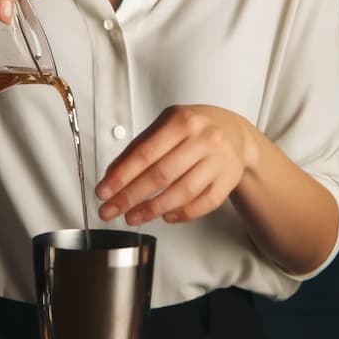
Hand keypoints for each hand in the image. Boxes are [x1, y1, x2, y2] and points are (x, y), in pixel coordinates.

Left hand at [95, 105, 258, 226]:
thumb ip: (139, 147)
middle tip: (111, 210)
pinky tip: (165, 216)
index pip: (145, 153)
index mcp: (182, 121)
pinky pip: (203, 203)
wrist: (234, 132)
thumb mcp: (166, 125)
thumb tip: (112, 175)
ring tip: (133, 217)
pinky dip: (182, 214)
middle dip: (130, 197)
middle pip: (161, 175)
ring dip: (153, 209)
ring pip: (182, 193)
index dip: (121, 176)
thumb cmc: (195, 129)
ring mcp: (219, 160)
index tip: (104, 192)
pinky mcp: (229, 179)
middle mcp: (203, 139)